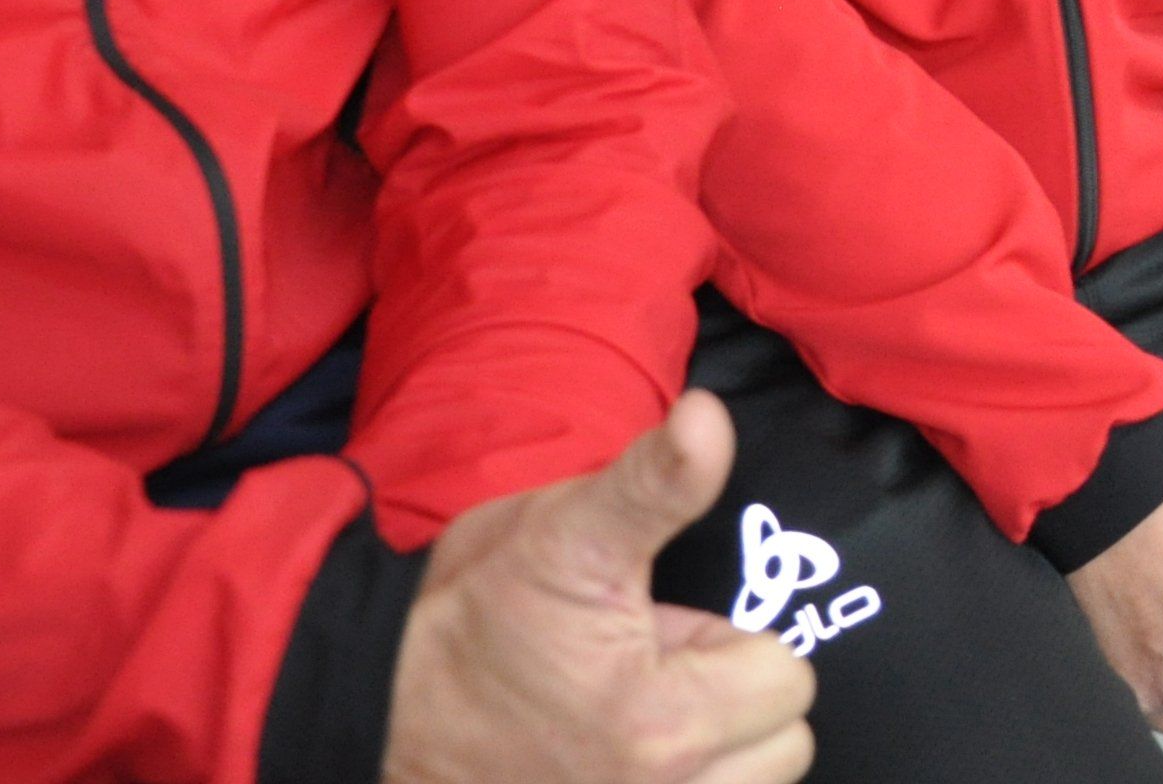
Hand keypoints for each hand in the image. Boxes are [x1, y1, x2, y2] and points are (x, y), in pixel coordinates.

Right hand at [385, 392, 815, 783]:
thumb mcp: (561, 531)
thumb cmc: (468, 619)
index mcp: (664, 722)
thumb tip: (710, 415)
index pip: (786, 675)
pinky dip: (690, 782)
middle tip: (657, 675)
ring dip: (720, 756)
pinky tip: (633, 762)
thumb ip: (655, 482)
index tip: (663, 631)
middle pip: (783, 745)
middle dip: (737, 700)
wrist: (376, 711)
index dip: (733, 640)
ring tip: (648, 720)